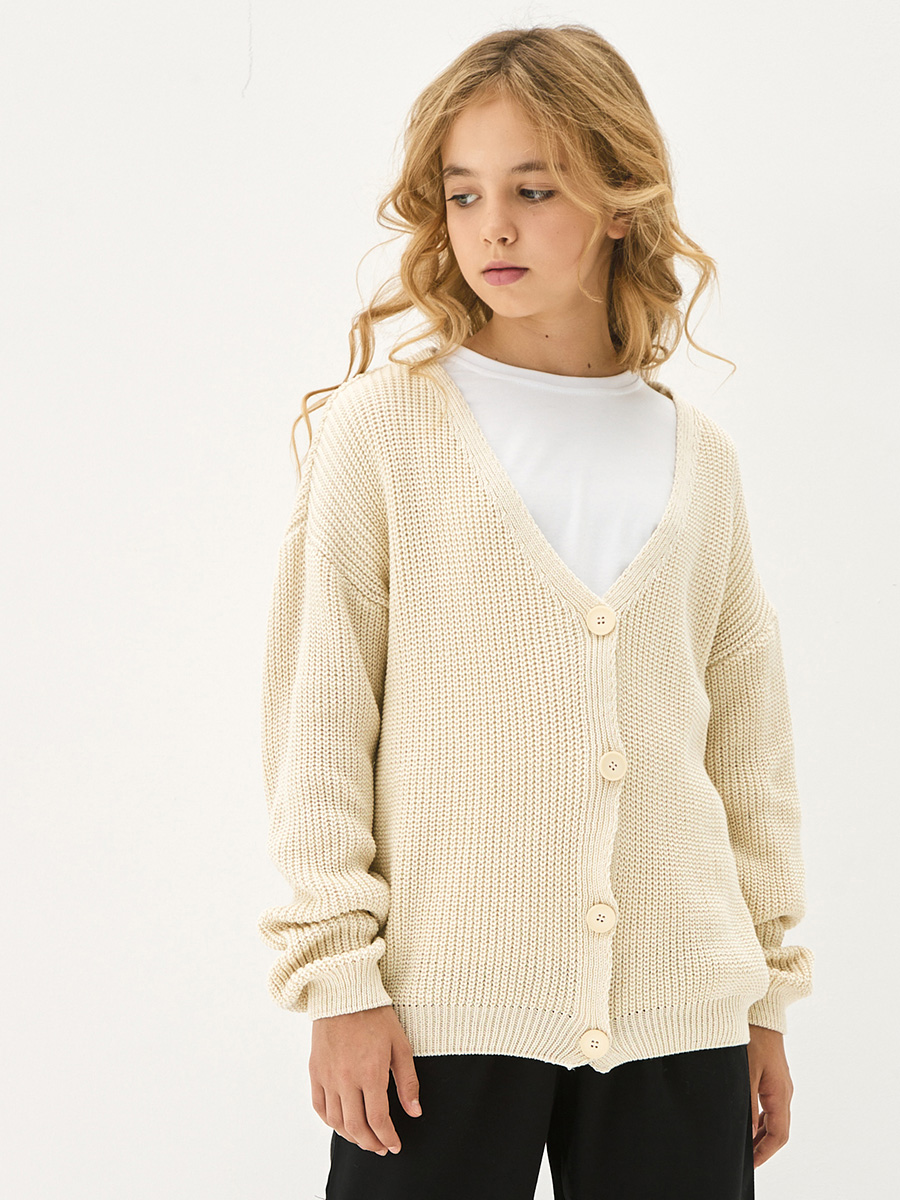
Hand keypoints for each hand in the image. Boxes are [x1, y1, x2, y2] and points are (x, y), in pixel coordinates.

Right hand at [309, 1004, 421, 1155]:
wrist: (345, 993)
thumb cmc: (376, 1016)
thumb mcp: (400, 1045)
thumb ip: (408, 1081)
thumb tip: (414, 1112)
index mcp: (370, 1073)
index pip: (378, 1120)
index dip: (388, 1138)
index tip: (395, 1145)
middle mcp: (346, 1079)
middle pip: (356, 1127)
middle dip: (371, 1143)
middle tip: (381, 1147)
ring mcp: (327, 1076)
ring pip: (336, 1121)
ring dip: (351, 1136)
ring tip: (364, 1138)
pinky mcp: (315, 1071)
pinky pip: (319, 1107)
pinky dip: (330, 1122)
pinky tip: (342, 1123)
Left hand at [747, 1024, 793, 1167]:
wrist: (761, 1013)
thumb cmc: (753, 1038)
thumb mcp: (745, 1073)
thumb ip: (747, 1104)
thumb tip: (747, 1132)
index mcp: (780, 1095)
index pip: (779, 1135)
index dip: (765, 1153)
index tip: (750, 1165)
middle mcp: (783, 1092)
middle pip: (778, 1130)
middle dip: (762, 1147)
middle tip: (744, 1159)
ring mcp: (779, 1084)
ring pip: (773, 1118)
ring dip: (760, 1134)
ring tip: (742, 1145)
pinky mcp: (772, 1077)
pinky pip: (769, 1105)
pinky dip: (759, 1118)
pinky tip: (745, 1119)